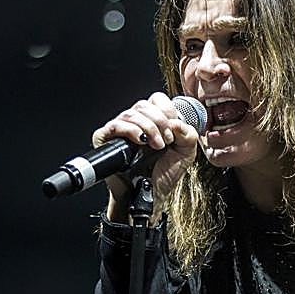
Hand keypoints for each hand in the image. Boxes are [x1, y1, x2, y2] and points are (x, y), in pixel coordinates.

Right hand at [92, 92, 200, 218]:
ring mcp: (120, 130)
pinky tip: (140, 142)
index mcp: (153, 121)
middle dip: (160, 122)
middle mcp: (136, 123)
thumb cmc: (165, 173)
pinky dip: (130, 130)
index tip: (174, 130)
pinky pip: (114, 126)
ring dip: (149, 128)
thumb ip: (188, 132)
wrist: (151, 193)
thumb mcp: (187, 151)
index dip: (167, 111)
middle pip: (144, 105)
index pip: (157, 99)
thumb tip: (175, 121)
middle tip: (167, 141)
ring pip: (130, 113)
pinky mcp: (106, 140)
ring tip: (157, 146)